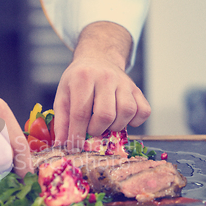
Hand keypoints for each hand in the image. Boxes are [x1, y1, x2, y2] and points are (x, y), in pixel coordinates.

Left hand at [53, 22, 150, 149]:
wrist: (98, 59)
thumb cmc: (78, 81)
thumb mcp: (63, 95)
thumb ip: (62, 120)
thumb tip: (61, 144)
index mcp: (83, 78)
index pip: (80, 112)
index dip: (77, 134)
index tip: (74, 147)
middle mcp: (105, 77)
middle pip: (105, 114)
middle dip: (96, 130)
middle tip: (91, 130)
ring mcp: (124, 82)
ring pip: (126, 112)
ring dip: (115, 126)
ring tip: (105, 124)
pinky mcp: (137, 89)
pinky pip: (143, 111)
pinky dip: (135, 121)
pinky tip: (122, 119)